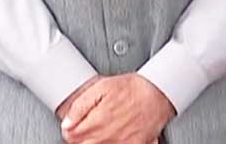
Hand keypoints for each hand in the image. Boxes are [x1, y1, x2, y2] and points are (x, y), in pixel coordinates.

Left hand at [60, 73, 174, 143]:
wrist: (158, 93)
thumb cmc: (132, 88)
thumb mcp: (102, 87)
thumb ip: (80, 105)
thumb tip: (67, 122)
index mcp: (98, 121)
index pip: (71, 136)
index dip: (69, 129)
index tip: (72, 125)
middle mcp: (108, 137)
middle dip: (80, 137)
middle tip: (85, 127)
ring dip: (94, 141)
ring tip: (100, 131)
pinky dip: (111, 143)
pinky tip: (112, 137)